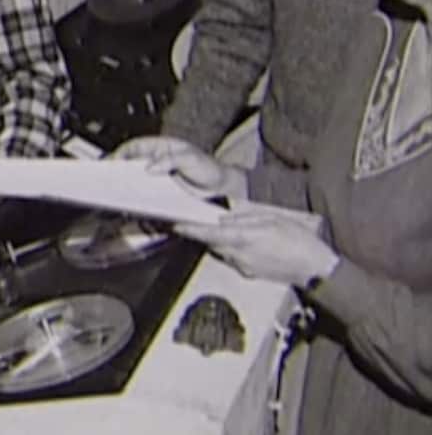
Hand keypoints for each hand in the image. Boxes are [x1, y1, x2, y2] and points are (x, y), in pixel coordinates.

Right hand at [115, 135, 245, 196]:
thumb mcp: (191, 159)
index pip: (135, 146)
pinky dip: (136, 196)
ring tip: (115, 194)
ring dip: (125, 185)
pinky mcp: (161, 191)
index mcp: (161, 147)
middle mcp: (157, 160)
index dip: (121, 153)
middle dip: (117, 170)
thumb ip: (170, 160)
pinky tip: (131, 204)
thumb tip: (149, 168)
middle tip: (106, 180)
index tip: (112, 163)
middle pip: (131, 162)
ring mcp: (158, 176)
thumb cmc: (208, 168)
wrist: (223, 189)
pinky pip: (144, 192)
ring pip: (135, 178)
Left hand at [175, 209, 338, 287]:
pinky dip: (230, 249)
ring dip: (216, 241)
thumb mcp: (272, 220)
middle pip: (212, 243)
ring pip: (221, 251)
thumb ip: (245, 219)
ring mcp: (244, 266)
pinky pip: (233, 258)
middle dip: (200, 233)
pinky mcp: (250, 272)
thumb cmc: (299, 241)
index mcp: (244, 239)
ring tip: (215, 229)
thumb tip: (224, 220)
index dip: (191, 230)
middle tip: (190, 222)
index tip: (176, 224)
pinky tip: (237, 242)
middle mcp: (240, 255)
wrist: (316, 269)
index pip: (209, 234)